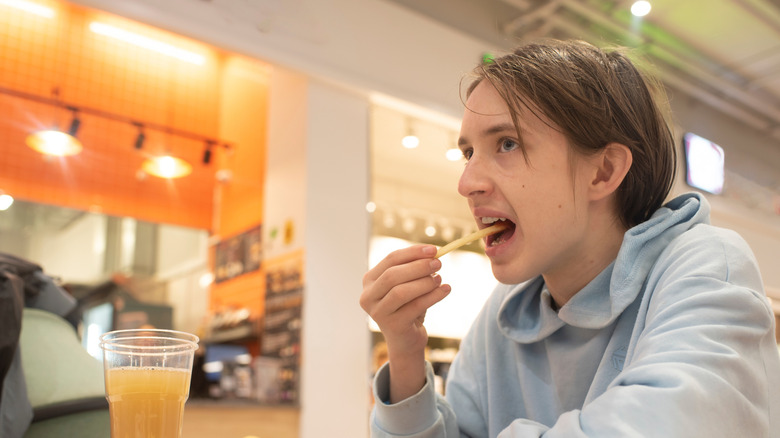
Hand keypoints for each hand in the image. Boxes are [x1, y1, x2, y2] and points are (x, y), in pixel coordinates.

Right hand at [360, 244, 451, 401]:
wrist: (406, 339)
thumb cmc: (407, 306)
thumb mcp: (408, 284)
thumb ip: (415, 269)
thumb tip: (433, 254)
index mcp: (369, 280)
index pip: (390, 259)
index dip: (413, 252)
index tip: (433, 249)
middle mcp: (368, 296)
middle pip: (393, 275)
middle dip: (418, 266)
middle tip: (439, 263)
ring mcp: (378, 312)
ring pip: (401, 291)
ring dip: (424, 282)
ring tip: (440, 278)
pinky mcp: (392, 326)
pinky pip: (415, 307)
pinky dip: (433, 296)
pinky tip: (445, 289)